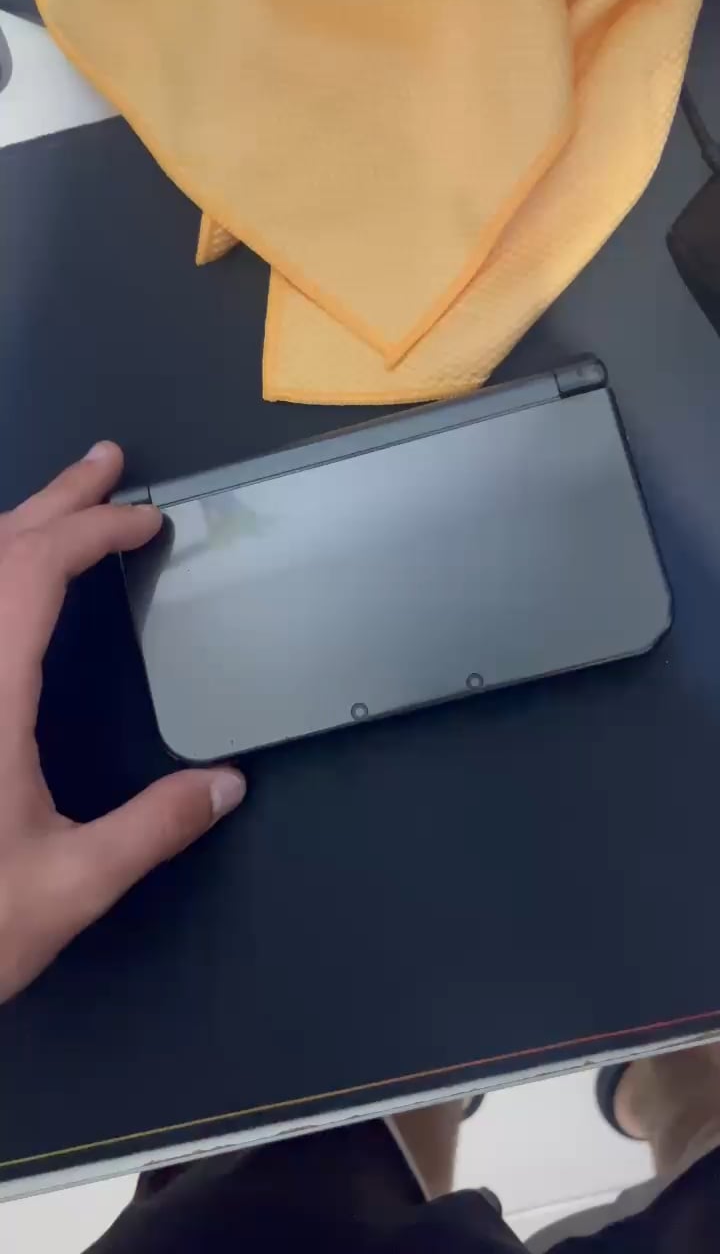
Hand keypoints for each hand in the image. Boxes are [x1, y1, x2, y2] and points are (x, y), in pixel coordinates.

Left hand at [0, 442, 245, 1003]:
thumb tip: (225, 787)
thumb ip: (150, 831)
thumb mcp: (69, 886)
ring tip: (62, 505)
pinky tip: (4, 591)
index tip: (143, 522)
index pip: (31, 577)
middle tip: (108, 465)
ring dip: (16, 531)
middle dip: (55, 501)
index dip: (89, 533)